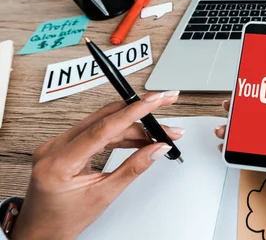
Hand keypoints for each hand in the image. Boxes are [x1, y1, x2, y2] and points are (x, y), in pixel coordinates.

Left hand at [11, 91, 183, 239]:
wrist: (40, 231)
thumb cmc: (63, 220)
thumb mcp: (103, 195)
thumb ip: (133, 168)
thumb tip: (156, 149)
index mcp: (60, 162)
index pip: (103, 127)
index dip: (134, 111)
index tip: (155, 101)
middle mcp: (54, 147)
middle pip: (106, 120)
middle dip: (139, 113)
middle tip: (164, 106)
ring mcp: (57, 144)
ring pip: (103, 124)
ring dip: (133, 126)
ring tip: (158, 133)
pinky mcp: (64, 146)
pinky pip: (96, 132)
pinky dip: (119, 133)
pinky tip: (139, 137)